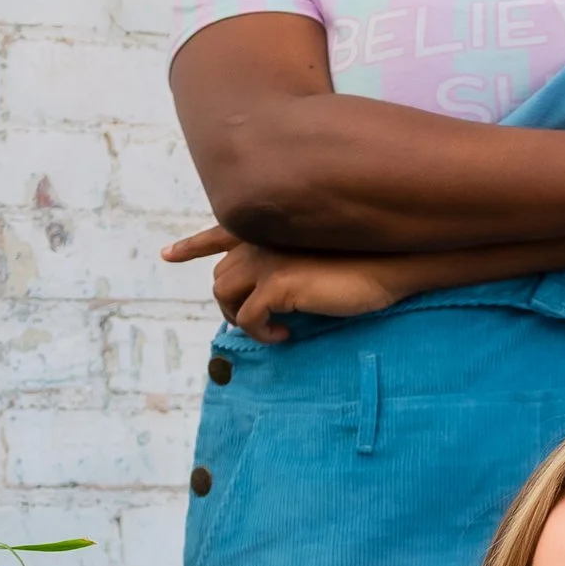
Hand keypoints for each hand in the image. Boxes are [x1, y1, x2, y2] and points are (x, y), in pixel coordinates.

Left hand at [162, 221, 405, 342]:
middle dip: (232, 303)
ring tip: (270, 330)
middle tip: (258, 324)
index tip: (169, 255)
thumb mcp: (323, 258)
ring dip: (241, 318)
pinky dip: (260, 333)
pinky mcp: (276, 282)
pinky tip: (283, 337)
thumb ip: (292, 264)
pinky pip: (248, 317)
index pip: (221, 233)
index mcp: (272, 228)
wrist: (396, 262)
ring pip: (225, 294)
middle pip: (222, 275)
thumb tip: (272, 297)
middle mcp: (263, 237)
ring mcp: (267, 257)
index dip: (193, 245)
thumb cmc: (370, 262)